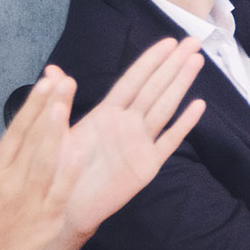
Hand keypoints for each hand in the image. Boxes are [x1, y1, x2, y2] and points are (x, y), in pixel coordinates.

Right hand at [0, 75, 81, 249]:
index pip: (16, 130)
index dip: (32, 105)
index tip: (46, 81)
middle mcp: (10, 181)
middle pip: (33, 139)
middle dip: (49, 109)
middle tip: (64, 81)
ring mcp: (29, 201)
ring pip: (45, 161)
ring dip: (55, 133)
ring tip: (64, 106)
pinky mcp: (45, 220)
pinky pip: (59, 192)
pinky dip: (67, 172)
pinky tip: (77, 151)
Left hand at [58, 39, 209, 238]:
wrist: (63, 208)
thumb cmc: (55, 170)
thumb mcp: (53, 132)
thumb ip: (57, 101)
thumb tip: (52, 70)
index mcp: (106, 113)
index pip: (133, 80)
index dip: (151, 60)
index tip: (169, 41)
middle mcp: (127, 124)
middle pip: (155, 88)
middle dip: (173, 64)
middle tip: (193, 42)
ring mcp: (140, 143)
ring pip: (165, 107)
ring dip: (181, 84)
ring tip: (196, 62)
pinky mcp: (147, 165)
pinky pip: (169, 141)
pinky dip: (184, 124)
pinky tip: (197, 106)